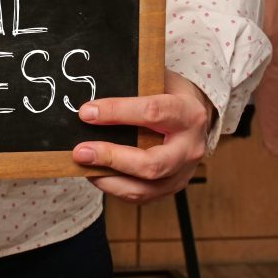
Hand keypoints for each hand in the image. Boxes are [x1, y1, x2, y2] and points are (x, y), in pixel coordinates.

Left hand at [72, 70, 214, 203]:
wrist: (196, 118)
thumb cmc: (171, 95)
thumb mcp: (160, 81)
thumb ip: (133, 87)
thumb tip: (94, 99)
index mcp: (188, 114)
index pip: (152, 113)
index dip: (117, 112)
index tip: (87, 113)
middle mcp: (190, 148)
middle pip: (151, 164)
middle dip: (112, 158)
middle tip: (81, 151)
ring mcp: (182, 172)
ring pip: (143, 188)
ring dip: (107, 178)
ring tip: (83, 165)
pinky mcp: (171, 187)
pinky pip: (139, 196)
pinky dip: (113, 187)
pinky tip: (96, 173)